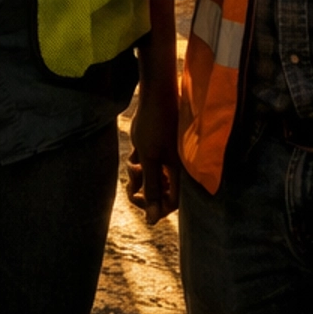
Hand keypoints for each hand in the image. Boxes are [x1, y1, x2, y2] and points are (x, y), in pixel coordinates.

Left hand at [126, 76, 179, 225]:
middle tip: (133, 179)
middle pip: (160, 192)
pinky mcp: (158, 148)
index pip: (171, 203)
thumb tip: (153, 220)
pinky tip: (134, 155)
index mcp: (179, 172)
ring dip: (139, 176)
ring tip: (133, 163)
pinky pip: (148, 165)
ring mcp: (167, 157)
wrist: (156, 92)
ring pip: (152, 178)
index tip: (139, 199)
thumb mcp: (149, 159)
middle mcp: (176, 167)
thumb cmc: (154, 125)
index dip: (155, 207)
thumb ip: (151, 189)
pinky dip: (139, 163)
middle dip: (143, 189)